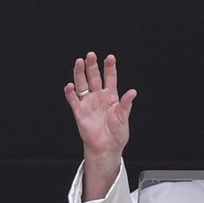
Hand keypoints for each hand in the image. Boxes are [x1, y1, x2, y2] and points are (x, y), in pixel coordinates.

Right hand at [64, 52, 136, 199]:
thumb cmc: (117, 133)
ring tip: (79, 62)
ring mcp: (88, 103)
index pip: (110, 78)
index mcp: (111, 96)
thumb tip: (133, 92)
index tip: (110, 58)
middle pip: (94, 77)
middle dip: (92, 66)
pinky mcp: (79, 112)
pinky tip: (70, 85)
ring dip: (80, 74)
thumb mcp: (124, 117)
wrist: (107, 147)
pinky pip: (74, 100)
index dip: (110, 68)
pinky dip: (70, 93)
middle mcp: (99, 97)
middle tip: (91, 55)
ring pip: (82, 84)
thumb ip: (126, 104)